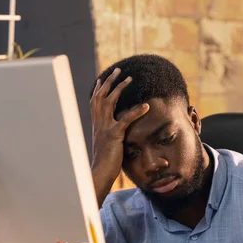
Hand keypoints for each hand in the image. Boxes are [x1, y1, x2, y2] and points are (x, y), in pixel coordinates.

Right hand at [90, 68, 148, 205]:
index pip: (95, 101)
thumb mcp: (107, 144)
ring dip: (120, 88)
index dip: (99, 88)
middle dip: (109, 81)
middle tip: (118, 69)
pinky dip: (137, 111)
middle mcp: (98, 123)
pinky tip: (146, 105)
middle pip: (101, 96)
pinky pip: (126, 119)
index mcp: (97, 124)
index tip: (103, 78)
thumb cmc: (105, 161)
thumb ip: (110, 134)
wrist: (99, 173)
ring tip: (130, 78)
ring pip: (110, 102)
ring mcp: (105, 128)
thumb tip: (115, 132)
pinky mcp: (114, 135)